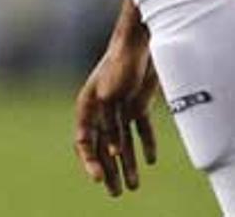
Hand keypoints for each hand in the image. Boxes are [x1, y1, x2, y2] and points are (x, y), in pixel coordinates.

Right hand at [73, 36, 158, 196]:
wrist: (140, 41)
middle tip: (117, 193)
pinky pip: (140, 130)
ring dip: (128, 164)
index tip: (99, 178)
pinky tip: (150, 161)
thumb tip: (111, 150)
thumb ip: (108, 122)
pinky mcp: (137, 103)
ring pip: (121, 143)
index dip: (89, 162)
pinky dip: (145, 144)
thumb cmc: (121, 62)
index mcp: (87, 106)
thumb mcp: (109, 90)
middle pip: (102, 147)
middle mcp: (101, 110)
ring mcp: (119, 108)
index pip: (83, 142)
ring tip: (134, 186)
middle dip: (109, 171)